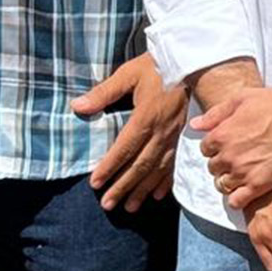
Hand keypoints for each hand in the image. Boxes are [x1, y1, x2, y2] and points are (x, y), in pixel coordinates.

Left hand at [73, 52, 185, 211]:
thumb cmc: (158, 67)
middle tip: (108, 204)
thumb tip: (78, 106)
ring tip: (129, 207)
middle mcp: (162, 131)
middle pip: (141, 165)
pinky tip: (156, 195)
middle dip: (123, 186)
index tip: (95, 183)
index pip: (125, 148)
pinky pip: (175, 164)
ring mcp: (175, 136)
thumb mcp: (129, 73)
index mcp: (146, 116)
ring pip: (158, 169)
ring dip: (142, 190)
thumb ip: (104, 92)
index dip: (110, 167)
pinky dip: (165, 182)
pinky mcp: (184, 137)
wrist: (193, 63)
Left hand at [195, 86, 271, 208]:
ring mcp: (242, 172)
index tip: (230, 144)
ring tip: (243, 174)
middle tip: (239, 158)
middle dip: (223, 163)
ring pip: (222, 185)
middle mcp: (228, 156)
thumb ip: (217, 112)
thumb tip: (195, 125)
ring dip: (229, 180)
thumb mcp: (244, 98)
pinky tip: (246, 191)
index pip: (205, 148)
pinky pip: (236, 201)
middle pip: (213, 167)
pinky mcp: (258, 186)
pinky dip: (237, 199)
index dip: (217, 146)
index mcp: (221, 134)